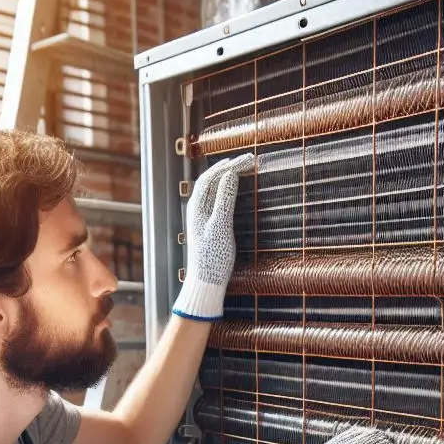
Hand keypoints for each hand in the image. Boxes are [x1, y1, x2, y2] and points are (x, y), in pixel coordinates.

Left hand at [172, 153, 253, 321]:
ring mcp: (202, 217)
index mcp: (196, 206)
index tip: (244, 159)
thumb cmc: (212, 258)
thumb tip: (230, 174)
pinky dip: (227, 191)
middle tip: (247, 161)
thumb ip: (225, 199)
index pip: (210, 177)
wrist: (206, 283)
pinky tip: (236, 191)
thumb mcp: (221, 226)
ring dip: (228, 178)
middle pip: (211, 181)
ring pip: (214, 190)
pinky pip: (217, 201)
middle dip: (228, 168)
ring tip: (243, 169)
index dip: (226, 165)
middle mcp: (197, 209)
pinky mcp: (209, 226)